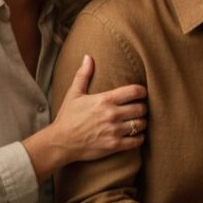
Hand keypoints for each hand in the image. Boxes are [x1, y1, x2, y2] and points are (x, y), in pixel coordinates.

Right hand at [24, 55, 147, 180]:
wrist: (60, 142)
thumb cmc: (67, 117)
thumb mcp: (74, 94)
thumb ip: (83, 75)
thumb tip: (88, 57)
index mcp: (105, 100)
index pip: (135, 91)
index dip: (142, 91)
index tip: (141, 93)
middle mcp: (112, 114)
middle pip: (141, 108)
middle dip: (142, 107)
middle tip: (139, 108)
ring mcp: (114, 130)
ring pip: (141, 124)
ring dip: (142, 122)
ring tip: (137, 121)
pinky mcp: (114, 145)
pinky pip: (137, 140)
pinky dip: (139, 137)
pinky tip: (135, 134)